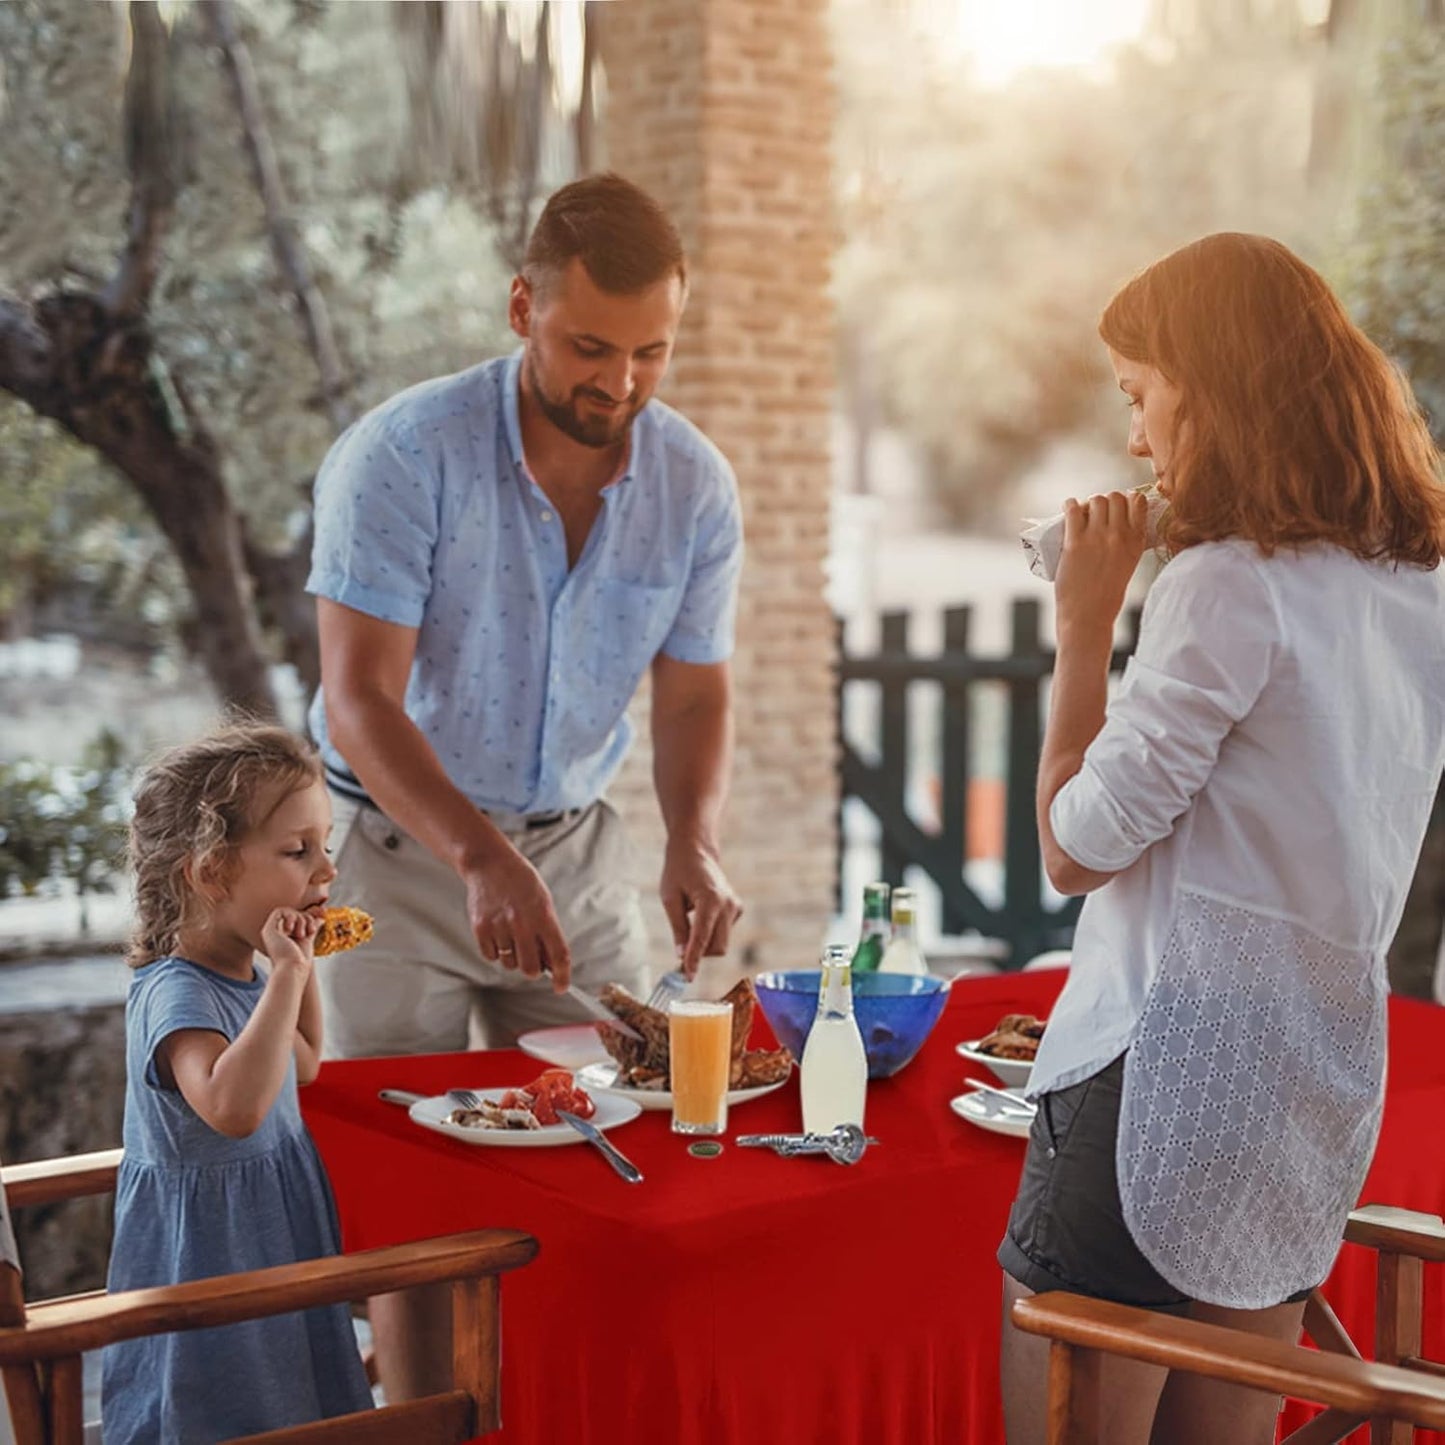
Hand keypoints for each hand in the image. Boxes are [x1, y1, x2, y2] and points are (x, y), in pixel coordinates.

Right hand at [261, 907, 319, 979]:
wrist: (292, 969)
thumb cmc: (300, 961)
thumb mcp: (308, 940)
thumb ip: (311, 927)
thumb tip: (321, 918)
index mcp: (283, 937)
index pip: (296, 919)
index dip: (307, 919)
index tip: (313, 930)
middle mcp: (275, 934)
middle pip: (293, 913)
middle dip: (306, 918)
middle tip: (310, 931)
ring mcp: (271, 932)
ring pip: (288, 911)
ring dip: (300, 919)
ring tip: (302, 934)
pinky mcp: (268, 929)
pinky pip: (279, 911)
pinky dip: (291, 916)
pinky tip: (293, 930)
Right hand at [462, 840, 572, 989]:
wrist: (489, 864)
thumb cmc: (520, 881)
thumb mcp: (543, 900)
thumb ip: (548, 931)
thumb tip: (551, 963)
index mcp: (543, 915)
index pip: (558, 954)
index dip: (562, 976)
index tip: (561, 986)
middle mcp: (522, 923)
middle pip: (531, 969)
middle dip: (534, 969)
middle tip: (532, 958)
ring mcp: (500, 926)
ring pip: (510, 964)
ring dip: (513, 957)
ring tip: (512, 935)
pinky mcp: (481, 929)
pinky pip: (491, 956)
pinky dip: (496, 951)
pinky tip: (498, 933)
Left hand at [660, 842, 742, 977]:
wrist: (696, 852)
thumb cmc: (679, 871)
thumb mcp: (670, 899)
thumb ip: (678, 928)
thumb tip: (681, 955)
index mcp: (711, 900)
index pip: (701, 939)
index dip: (693, 960)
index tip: (686, 976)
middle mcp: (728, 905)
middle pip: (717, 947)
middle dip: (699, 954)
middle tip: (679, 954)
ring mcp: (735, 907)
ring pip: (721, 943)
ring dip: (704, 945)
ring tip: (687, 927)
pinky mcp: (737, 909)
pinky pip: (724, 933)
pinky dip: (711, 934)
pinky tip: (700, 917)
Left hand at [1054, 490, 1148, 638]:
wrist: (1088, 616)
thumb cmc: (1106, 596)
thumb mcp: (1128, 565)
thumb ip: (1126, 545)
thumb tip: (1114, 525)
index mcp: (1137, 541)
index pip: (1138, 501)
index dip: (1126, 499)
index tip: (1117, 507)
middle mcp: (1120, 536)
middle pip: (1115, 497)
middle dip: (1105, 501)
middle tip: (1095, 514)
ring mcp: (1097, 537)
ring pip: (1096, 500)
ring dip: (1088, 504)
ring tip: (1082, 515)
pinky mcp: (1075, 542)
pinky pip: (1073, 510)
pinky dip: (1069, 505)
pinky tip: (1068, 509)